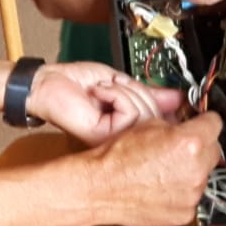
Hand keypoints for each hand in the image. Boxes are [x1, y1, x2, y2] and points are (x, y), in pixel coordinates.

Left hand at [27, 63, 182, 144]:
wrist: (48, 84)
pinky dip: (114, 94)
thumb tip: (177, 98)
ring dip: (125, 91)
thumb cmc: (76, 84)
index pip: (164, 124)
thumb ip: (151, 94)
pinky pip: (129, 113)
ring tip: (104, 89)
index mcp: (130, 129)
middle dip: (141, 91)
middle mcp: (123, 139)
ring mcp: (113, 141)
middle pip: (159, 119)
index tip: (174, 99)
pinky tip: (98, 94)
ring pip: (145, 116)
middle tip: (117, 85)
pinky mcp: (103, 137)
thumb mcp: (124, 85)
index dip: (169, 109)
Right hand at [81, 113, 223, 225]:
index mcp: (190, 143)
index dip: (205, 122)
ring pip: (203, 176)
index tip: (202, 124)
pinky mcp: (185, 213)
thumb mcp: (149, 125)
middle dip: (200, 148)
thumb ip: (177, 127)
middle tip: (180, 149)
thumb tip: (188, 127)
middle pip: (213, 151)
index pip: (215, 123)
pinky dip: (181, 192)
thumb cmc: (118, 158)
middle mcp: (196, 169)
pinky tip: (162, 188)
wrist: (101, 188)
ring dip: (191, 171)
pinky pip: (191, 197)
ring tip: (165, 171)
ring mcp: (192, 194)